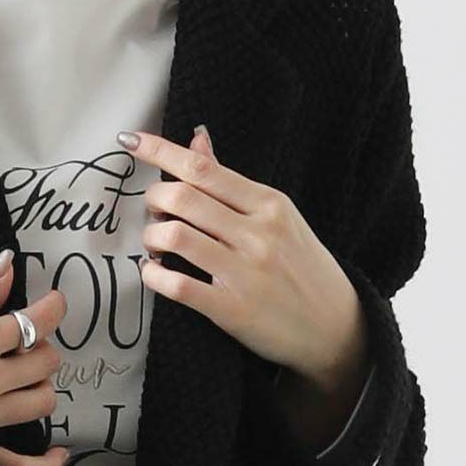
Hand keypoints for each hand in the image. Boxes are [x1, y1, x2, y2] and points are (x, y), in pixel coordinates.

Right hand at [0, 253, 69, 465]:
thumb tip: (8, 263)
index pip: (34, 322)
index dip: (52, 309)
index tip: (54, 302)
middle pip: (45, 362)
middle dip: (41, 349)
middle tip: (25, 344)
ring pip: (41, 403)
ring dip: (41, 388)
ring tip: (27, 381)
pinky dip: (45, 463)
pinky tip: (57, 453)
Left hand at [124, 125, 370, 404]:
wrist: (336, 326)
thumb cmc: (301, 266)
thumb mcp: (277, 216)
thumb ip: (230, 182)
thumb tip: (196, 138)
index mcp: (268, 203)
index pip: (203, 168)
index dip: (159, 151)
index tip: (129, 140)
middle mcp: (258, 233)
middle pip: (182, 198)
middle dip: (153, 199)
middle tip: (153, 210)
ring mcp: (246, 271)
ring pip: (175, 237)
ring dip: (151, 237)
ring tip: (155, 244)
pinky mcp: (232, 309)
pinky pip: (177, 285)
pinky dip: (153, 275)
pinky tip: (154, 272)